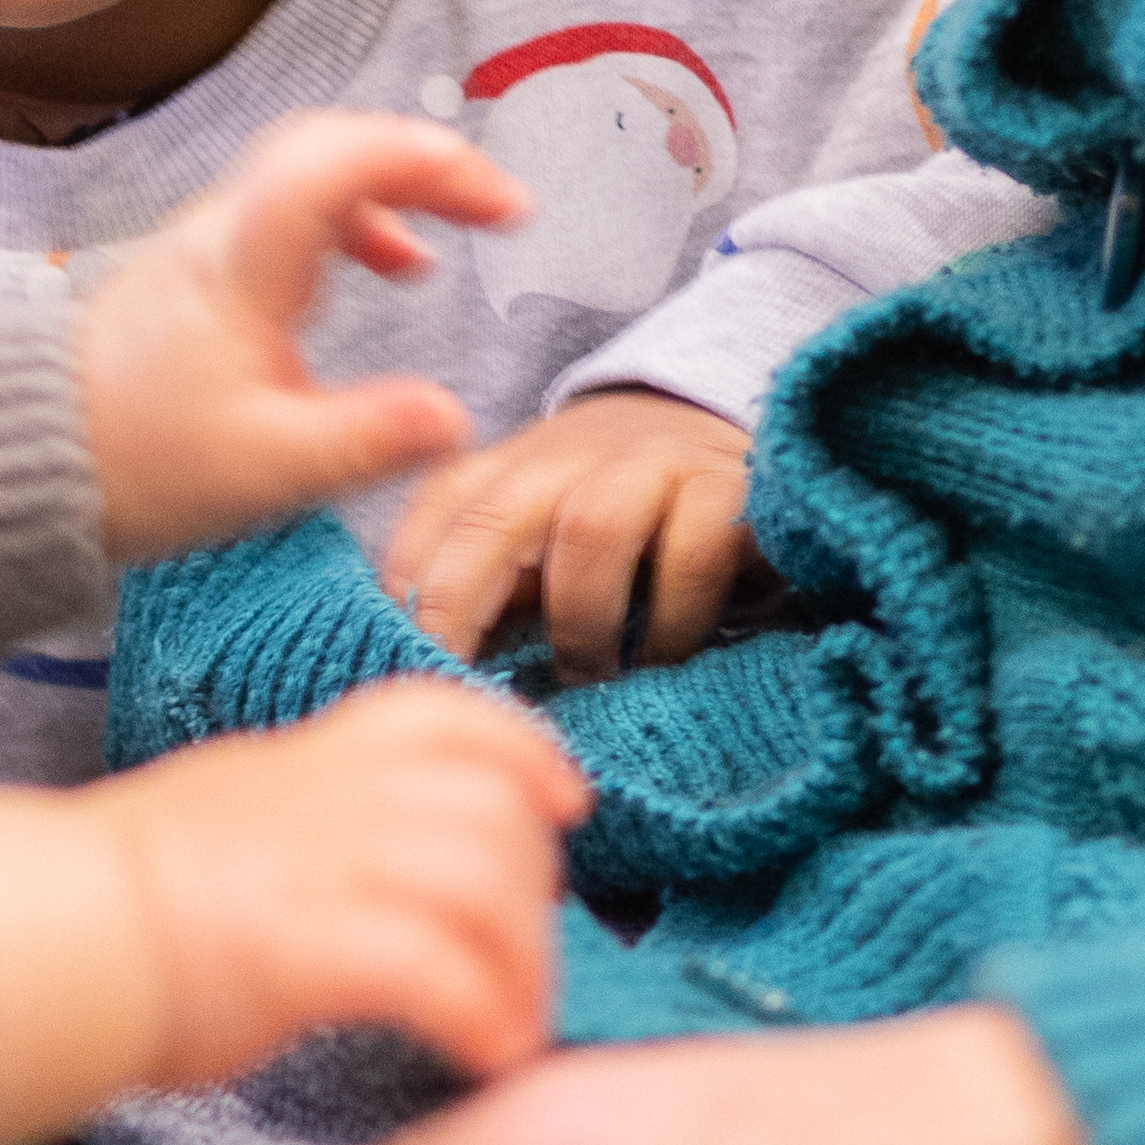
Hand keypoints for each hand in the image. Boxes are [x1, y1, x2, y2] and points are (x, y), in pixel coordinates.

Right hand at [0, 679, 580, 1144]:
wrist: (29, 941)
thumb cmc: (101, 913)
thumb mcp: (215, 826)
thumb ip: (298, 834)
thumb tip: (354, 881)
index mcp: (295, 762)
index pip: (439, 716)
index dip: (522, 754)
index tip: (562, 805)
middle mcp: (320, 796)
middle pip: (490, 807)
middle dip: (534, 891)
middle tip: (525, 967)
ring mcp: (318, 864)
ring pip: (485, 881)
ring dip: (521, 965)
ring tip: (511, 1029)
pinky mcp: (307, 946)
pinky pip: (442, 970)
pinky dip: (483, 1015)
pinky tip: (483, 1058)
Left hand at [68, 110, 529, 565]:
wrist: (20, 465)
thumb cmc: (132, 465)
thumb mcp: (268, 469)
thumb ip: (369, 438)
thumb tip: (454, 418)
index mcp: (240, 265)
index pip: (341, 161)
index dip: (432, 162)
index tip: (503, 207)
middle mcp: (218, 235)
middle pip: (328, 147)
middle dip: (420, 163)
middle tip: (492, 206)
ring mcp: (203, 249)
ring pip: (303, 177)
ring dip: (382, 194)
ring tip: (437, 253)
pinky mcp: (196, 276)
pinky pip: (283, 216)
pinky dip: (343, 227)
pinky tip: (377, 274)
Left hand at [369, 386, 754, 681]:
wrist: (733, 451)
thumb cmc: (613, 537)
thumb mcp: (539, 560)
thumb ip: (485, 603)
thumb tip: (430, 688)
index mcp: (506, 474)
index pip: (434, 518)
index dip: (411, 596)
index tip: (411, 666)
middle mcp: (570, 458)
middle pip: (492, 518)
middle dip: (465, 607)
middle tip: (473, 693)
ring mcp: (653, 465)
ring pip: (593, 528)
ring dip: (581, 623)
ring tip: (588, 680)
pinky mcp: (731, 492)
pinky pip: (693, 557)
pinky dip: (670, 624)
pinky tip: (663, 660)